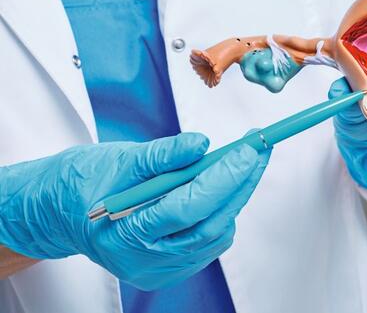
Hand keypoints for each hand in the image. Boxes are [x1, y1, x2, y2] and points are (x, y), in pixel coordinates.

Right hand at [0, 133, 269, 289]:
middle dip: (241, 183)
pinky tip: (222, 186)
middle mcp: (145, 262)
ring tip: (243, 161)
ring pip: (216, 234)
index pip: (187, 208)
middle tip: (259, 148)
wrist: (59, 211)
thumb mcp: (118, 160)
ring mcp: (161, 269)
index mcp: (125, 236)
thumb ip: (162, 155)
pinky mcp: (172, 266)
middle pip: (210, 224)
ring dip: (236, 196)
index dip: (222, 177)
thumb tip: (202, 144)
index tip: (247, 148)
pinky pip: (210, 241)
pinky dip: (223, 211)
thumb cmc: (84, 183)